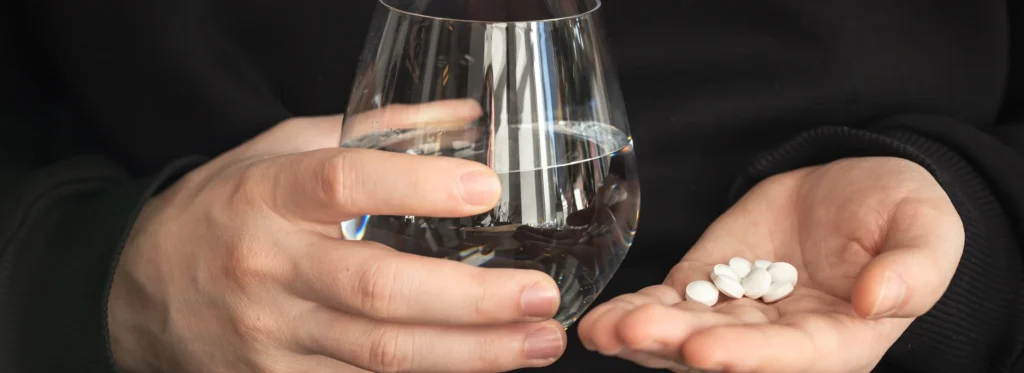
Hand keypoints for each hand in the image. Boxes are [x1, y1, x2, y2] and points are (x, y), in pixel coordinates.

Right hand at [107, 99, 566, 372]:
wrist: (137, 292)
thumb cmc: (226, 211)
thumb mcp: (281, 151)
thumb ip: (376, 134)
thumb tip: (467, 118)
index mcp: (269, 195)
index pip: (344, 183)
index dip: (417, 186)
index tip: (487, 188)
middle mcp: (268, 268)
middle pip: (378, 290)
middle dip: (471, 300)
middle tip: (541, 296)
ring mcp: (270, 335)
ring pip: (380, 353)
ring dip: (469, 354)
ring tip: (536, 342)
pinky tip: (479, 368)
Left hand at [577, 157, 964, 372]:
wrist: (853, 187)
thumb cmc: (901, 211)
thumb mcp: (926, 229)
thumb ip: (914, 269)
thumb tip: (879, 300)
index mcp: (840, 340)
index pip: (793, 357)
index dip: (750, 357)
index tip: (705, 349)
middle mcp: (782, 340)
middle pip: (727, 352)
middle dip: (676, 345)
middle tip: (632, 332)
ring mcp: (740, 315)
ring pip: (687, 335)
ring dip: (643, 335)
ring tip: (601, 329)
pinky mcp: (708, 286)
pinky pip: (669, 304)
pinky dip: (636, 309)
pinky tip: (601, 317)